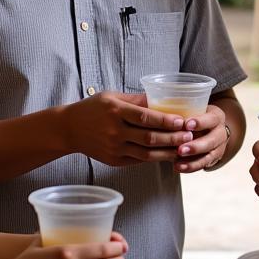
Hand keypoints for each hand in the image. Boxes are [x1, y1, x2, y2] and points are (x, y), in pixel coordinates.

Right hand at [66, 92, 192, 165]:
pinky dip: (155, 159)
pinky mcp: (114, 161)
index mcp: (116, 112)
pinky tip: (168, 155)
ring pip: (146, 154)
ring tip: (183, 148)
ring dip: (167, 152)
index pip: (145, 118)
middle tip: (190, 136)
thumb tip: (162, 97)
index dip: (165, 120)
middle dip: (172, 138)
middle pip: (149, 138)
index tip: (182, 121)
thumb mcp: (112, 97)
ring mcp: (114, 149)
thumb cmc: (93, 108)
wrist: (68, 129)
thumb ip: (136, 99)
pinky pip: (139, 161)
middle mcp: (115, 132)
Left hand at [174, 104, 227, 172]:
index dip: (200, 122)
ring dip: (192, 161)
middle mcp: (220, 133)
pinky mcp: (214, 159)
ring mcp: (219, 148)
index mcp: (216, 117)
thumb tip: (163, 115)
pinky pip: (203, 165)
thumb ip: (183, 113)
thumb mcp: (194, 109)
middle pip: (211, 141)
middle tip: (180, 150)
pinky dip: (191, 167)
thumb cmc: (197, 115)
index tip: (186, 125)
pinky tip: (178, 168)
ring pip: (208, 156)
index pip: (211, 119)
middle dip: (195, 146)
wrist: (210, 127)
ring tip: (177, 164)